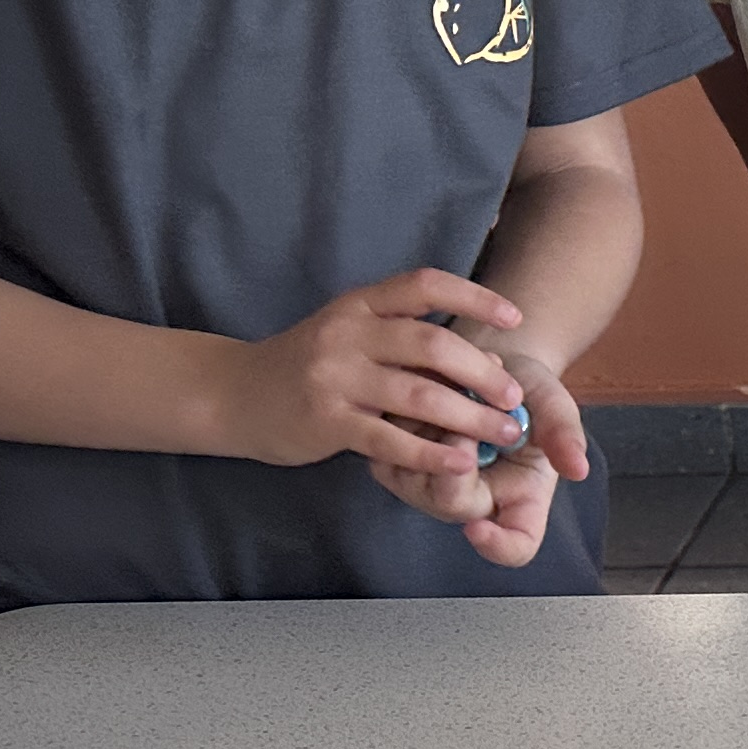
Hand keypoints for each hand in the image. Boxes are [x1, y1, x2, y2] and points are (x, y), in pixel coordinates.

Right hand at [215, 270, 530, 476]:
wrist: (233, 395)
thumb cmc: (308, 366)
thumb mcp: (350, 335)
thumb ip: (403, 338)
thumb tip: (485, 358)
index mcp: (359, 306)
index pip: (424, 285)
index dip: (474, 296)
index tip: (515, 318)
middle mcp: (347, 333)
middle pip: (431, 343)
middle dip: (482, 371)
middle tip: (514, 396)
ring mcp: (334, 376)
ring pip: (418, 393)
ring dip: (470, 415)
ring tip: (505, 432)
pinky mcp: (325, 420)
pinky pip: (388, 437)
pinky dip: (429, 452)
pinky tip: (460, 463)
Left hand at [366, 346, 585, 568]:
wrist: (488, 363)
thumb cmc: (528, 392)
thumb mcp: (554, 407)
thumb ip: (564, 435)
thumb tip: (577, 469)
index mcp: (521, 501)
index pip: (514, 547)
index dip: (496, 545)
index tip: (478, 529)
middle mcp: (473, 504)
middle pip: (451, 505)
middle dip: (456, 460)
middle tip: (470, 421)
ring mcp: (429, 488)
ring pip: (414, 476)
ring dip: (435, 428)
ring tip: (458, 394)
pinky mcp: (395, 463)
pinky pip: (390, 450)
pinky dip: (408, 417)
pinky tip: (430, 394)